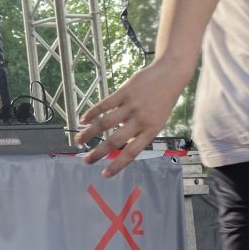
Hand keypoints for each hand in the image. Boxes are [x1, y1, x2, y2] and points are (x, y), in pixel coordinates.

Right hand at [75, 61, 189, 176]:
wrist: (170, 75)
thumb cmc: (164, 100)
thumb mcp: (158, 121)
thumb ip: (142, 133)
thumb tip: (123, 145)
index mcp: (151, 130)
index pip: (132, 153)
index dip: (117, 165)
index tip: (104, 174)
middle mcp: (140, 120)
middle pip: (115, 141)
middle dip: (98, 153)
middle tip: (86, 160)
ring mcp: (131, 106)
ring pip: (105, 123)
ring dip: (89, 133)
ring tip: (79, 141)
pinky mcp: (123, 92)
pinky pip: (104, 105)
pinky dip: (92, 113)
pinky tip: (84, 120)